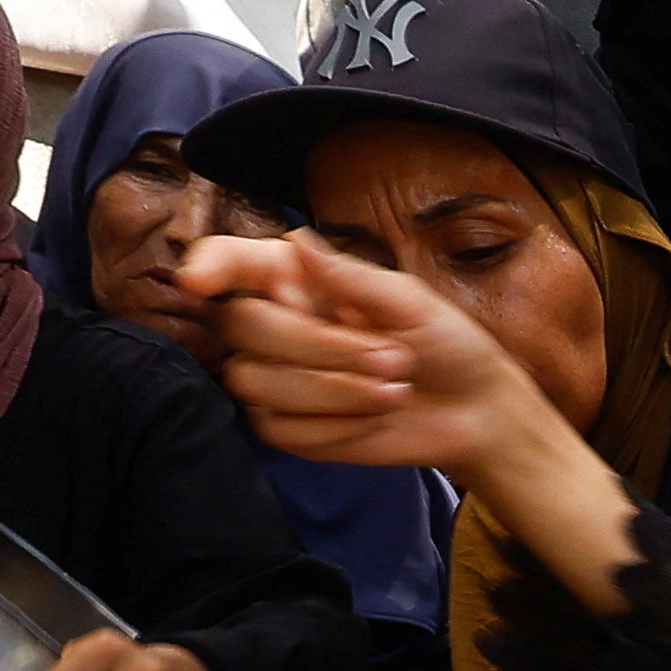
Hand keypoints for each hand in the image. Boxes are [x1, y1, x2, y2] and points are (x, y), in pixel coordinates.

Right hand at [189, 229, 563, 481]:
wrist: (472, 410)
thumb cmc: (445, 342)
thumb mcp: (412, 300)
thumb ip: (352, 278)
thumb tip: (297, 241)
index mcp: (295, 277)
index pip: (232, 262)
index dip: (209, 266)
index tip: (198, 280)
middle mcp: (273, 322)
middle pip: (243, 326)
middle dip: (320, 346)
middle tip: (395, 358)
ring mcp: (272, 378)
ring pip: (257, 383)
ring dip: (336, 391)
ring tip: (395, 388)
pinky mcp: (284, 427)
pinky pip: (282, 429)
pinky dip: (338, 427)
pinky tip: (375, 419)